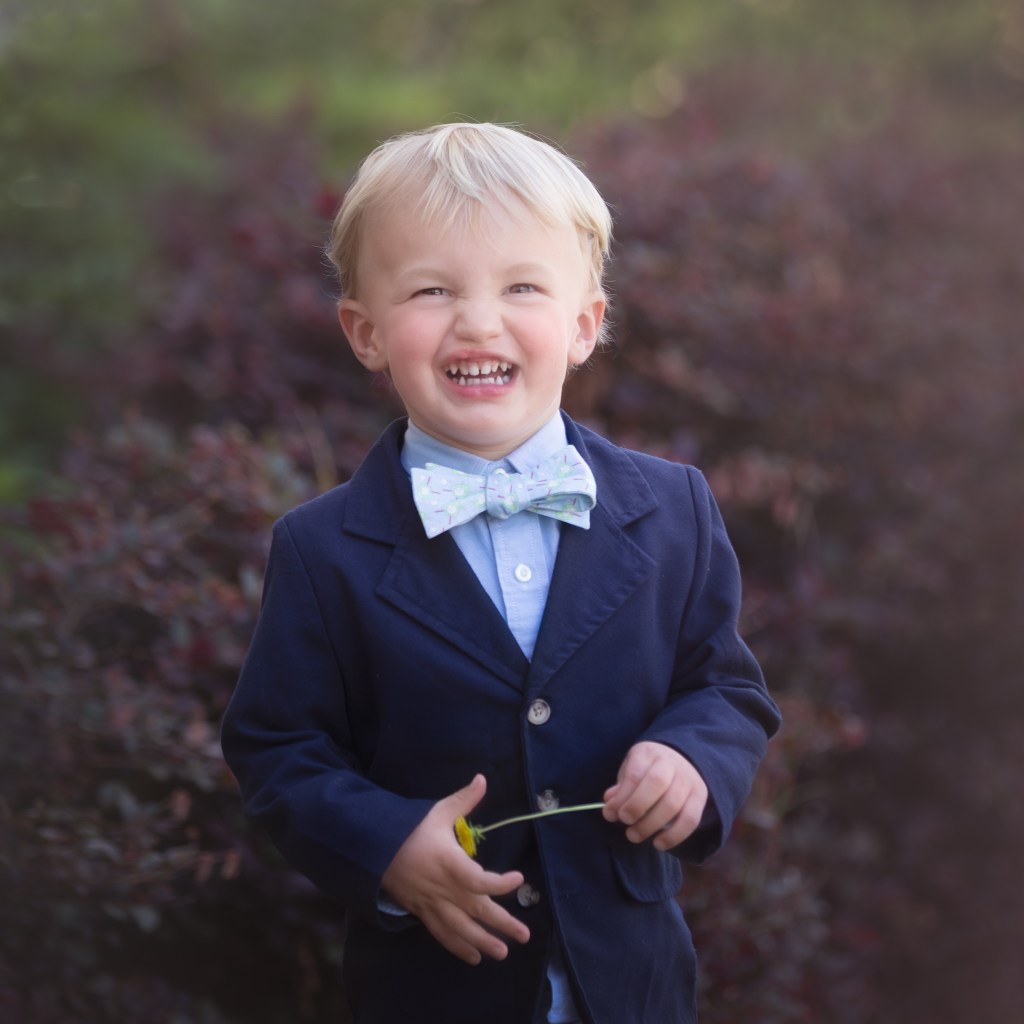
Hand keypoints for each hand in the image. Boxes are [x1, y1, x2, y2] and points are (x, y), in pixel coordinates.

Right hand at [381, 774, 530, 964]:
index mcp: (449, 863)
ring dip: (483, 942)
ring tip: (503, 953)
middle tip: (525, 935)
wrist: (374, 849)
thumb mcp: (437, 811)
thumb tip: (482, 778)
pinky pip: (442, 934)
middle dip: (502, 924)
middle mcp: (443, 888)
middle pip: (476, 910)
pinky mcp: (422, 912)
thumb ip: (463, 799)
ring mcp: (432, 903)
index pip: (478, 879)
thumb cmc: (410, 828)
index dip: (499, 883)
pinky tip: (474, 957)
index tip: (519, 878)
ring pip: (461, 929)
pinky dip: (458, 947)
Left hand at [603, 741, 707, 851]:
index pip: (635, 774)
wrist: (680, 760)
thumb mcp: (630, 770)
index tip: (610, 814)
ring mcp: (688, 779)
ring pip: (673, 804)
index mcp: (648, 753)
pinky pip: (690, 819)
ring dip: (651, 825)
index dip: (622, 797)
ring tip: (634, 835)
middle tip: (625, 822)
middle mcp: (671, 763)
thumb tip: (610, 805)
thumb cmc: (647, 770)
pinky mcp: (700, 796)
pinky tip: (658, 844)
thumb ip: (620, 788)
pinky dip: (674, 836)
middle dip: (637, 807)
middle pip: (657, 784)